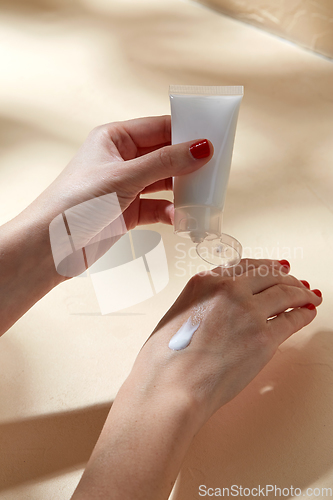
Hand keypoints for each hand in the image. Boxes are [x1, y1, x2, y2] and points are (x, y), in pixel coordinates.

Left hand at [0, 116, 211, 333]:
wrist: (52, 247)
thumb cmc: (78, 202)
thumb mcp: (124, 177)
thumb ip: (165, 163)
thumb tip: (202, 148)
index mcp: (115, 138)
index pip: (159, 128)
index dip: (186, 132)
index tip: (213, 139)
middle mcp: (121, 160)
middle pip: (165, 155)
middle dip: (188, 164)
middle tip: (215, 170)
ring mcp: (126, 187)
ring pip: (164, 183)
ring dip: (182, 191)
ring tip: (203, 196)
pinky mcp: (128, 212)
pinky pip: (158, 208)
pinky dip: (170, 212)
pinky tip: (181, 218)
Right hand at [128, 259, 322, 423]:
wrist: (170, 387)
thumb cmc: (164, 360)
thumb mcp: (176, 315)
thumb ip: (200, 304)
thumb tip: (215, 311)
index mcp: (204, 282)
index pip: (243, 266)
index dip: (264, 267)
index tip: (274, 268)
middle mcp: (229, 289)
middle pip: (269, 275)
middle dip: (286, 278)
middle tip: (295, 281)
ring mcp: (248, 311)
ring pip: (286, 292)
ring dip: (301, 292)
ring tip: (309, 296)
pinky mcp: (264, 337)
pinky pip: (293, 319)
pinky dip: (304, 314)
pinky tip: (308, 312)